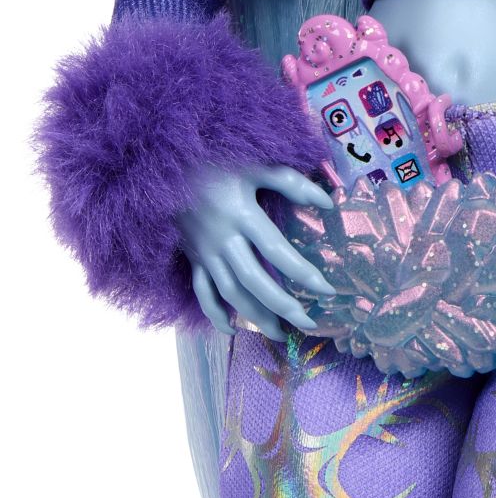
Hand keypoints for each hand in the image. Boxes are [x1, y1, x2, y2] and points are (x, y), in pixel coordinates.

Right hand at [177, 164, 336, 339]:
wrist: (164, 167)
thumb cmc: (217, 163)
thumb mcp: (255, 166)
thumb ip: (291, 183)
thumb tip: (328, 202)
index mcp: (242, 215)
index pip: (277, 251)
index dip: (303, 273)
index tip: (327, 291)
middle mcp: (223, 239)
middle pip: (254, 281)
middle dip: (283, 306)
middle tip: (309, 324)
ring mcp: (205, 253)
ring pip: (230, 293)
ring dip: (255, 316)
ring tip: (280, 334)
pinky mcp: (192, 259)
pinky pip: (202, 292)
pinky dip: (215, 313)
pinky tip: (232, 330)